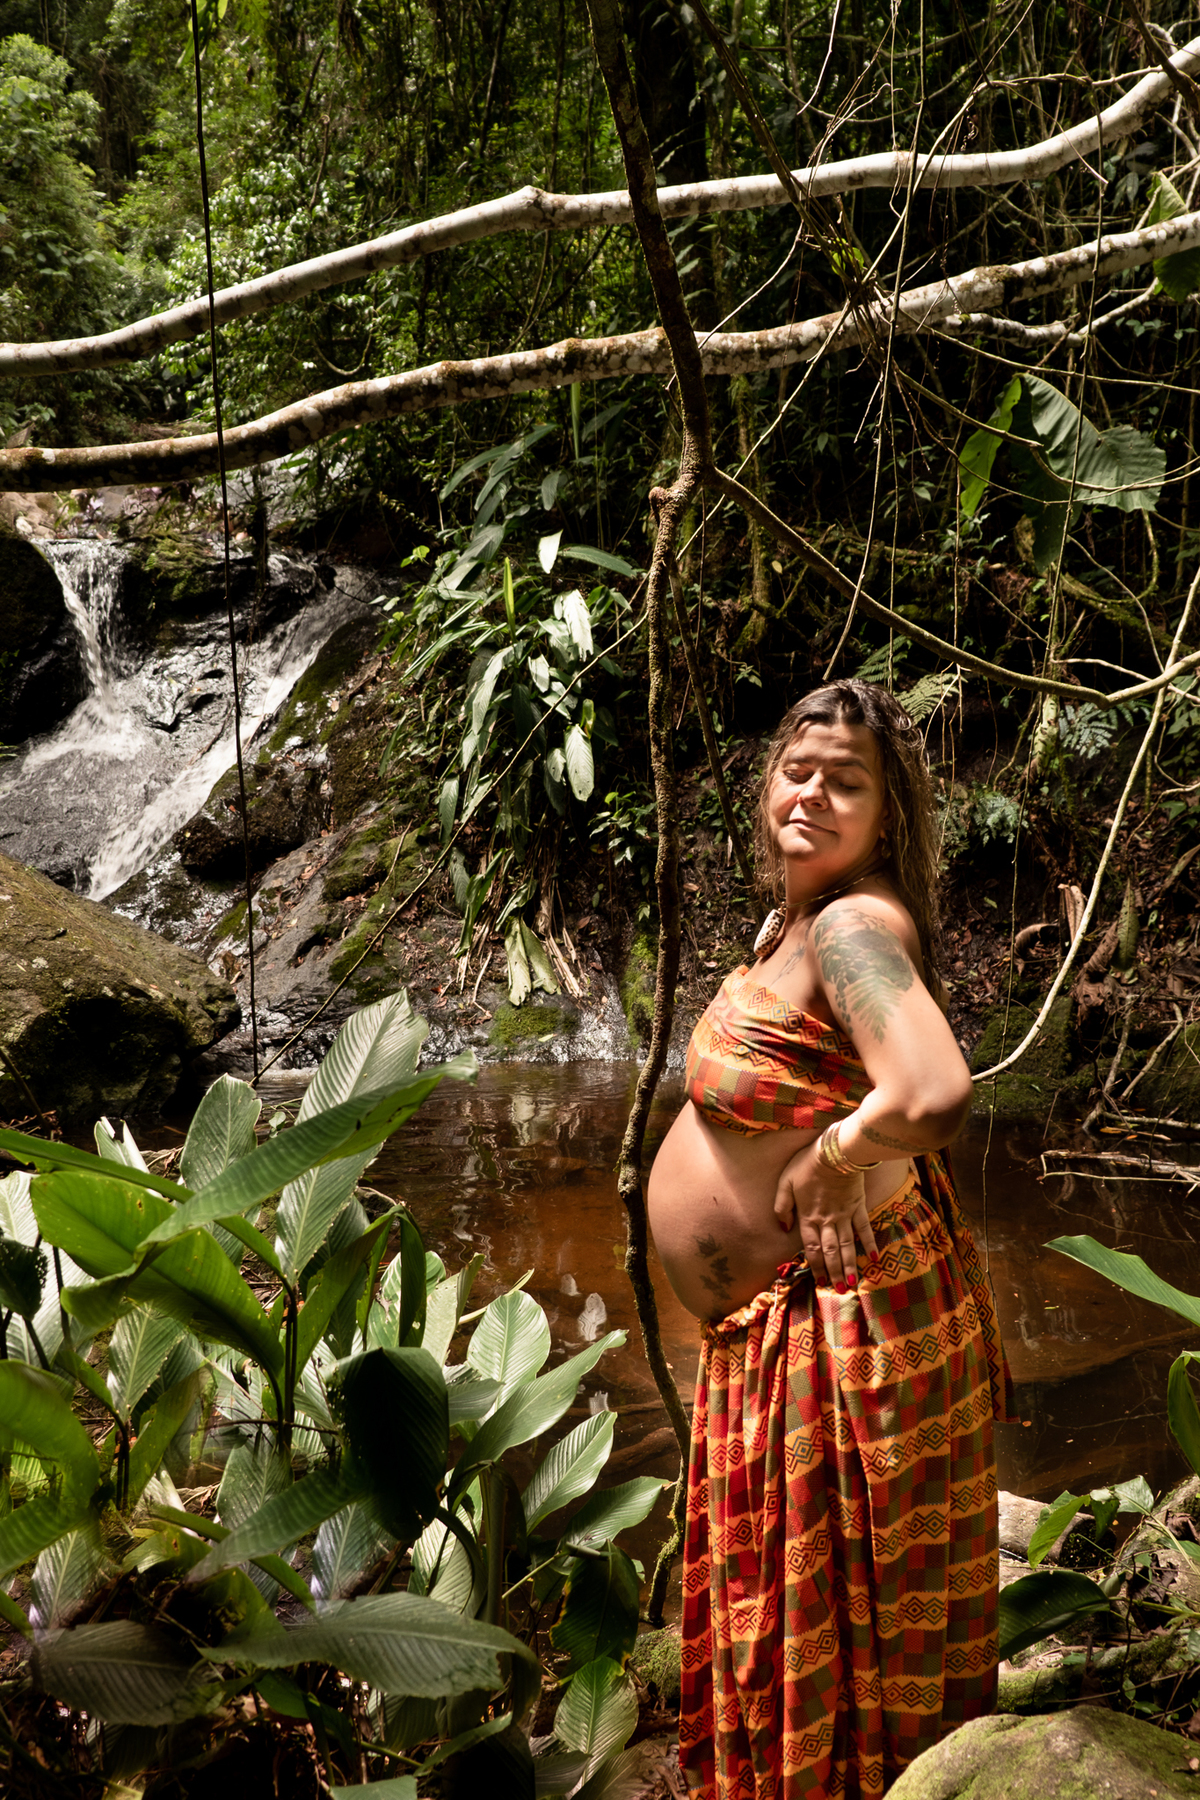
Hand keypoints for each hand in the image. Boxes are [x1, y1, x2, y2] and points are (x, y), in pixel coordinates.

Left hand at [773, 1141, 878, 1289]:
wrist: (836, 1151)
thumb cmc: (808, 1164)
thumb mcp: (786, 1181)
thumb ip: (782, 1206)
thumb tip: (783, 1227)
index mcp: (809, 1217)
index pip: (811, 1248)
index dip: (815, 1266)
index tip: (818, 1281)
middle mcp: (827, 1221)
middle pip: (831, 1252)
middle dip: (833, 1272)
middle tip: (838, 1290)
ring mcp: (845, 1215)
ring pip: (847, 1245)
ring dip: (849, 1265)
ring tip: (852, 1283)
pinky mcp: (859, 1206)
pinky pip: (865, 1228)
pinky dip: (869, 1243)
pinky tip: (873, 1258)